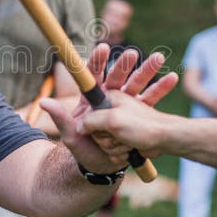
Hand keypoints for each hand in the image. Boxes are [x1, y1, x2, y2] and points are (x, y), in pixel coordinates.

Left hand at [40, 44, 178, 171]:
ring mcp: (124, 107)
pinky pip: (151, 101)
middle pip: (117, 77)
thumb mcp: (72, 137)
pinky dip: (161, 89)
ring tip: (160, 57)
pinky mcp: (138, 116)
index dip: (97, 62)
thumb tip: (43, 102)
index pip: (92, 77)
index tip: (104, 47)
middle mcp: (107, 100)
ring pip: (136, 85)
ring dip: (148, 71)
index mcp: (90, 101)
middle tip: (134, 53)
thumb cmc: (85, 153)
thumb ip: (61, 119)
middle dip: (126, 65)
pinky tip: (173, 78)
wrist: (106, 169)